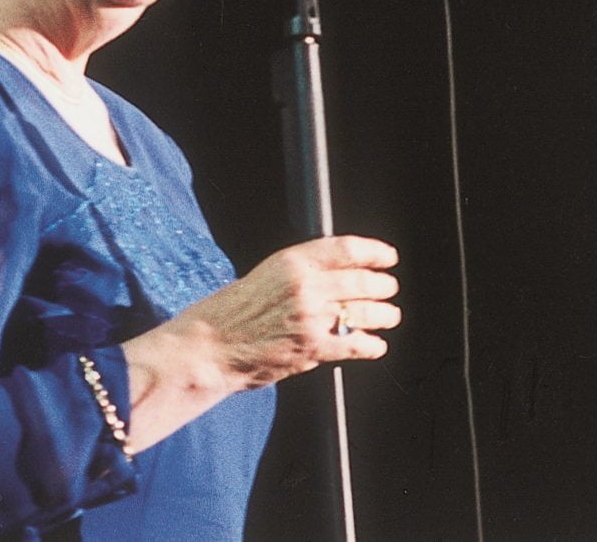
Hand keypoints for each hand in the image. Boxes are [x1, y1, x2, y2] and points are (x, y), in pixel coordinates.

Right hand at [120, 234, 399, 452]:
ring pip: (366, 312)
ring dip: (383, 315)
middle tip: (389, 289)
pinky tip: (375, 345)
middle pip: (363, 281)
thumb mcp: (264, 277)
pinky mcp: (313, 348)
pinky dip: (372, 345)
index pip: (347, 249)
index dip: (374, 252)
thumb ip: (299, 275)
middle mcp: (306, 285)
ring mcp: (311, 317)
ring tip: (389, 316)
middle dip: (383, 286)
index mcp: (291, 261)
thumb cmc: (227, 313)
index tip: (387, 256)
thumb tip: (335, 278)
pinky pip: (357, 344)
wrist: (208, 347)